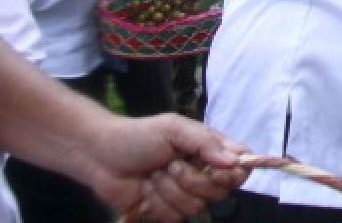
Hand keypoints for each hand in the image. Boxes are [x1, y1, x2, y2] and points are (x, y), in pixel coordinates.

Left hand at [82, 113, 248, 221]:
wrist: (100, 156)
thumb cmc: (138, 136)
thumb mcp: (174, 128)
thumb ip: (206, 142)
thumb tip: (234, 162)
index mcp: (210, 150)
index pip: (241, 167)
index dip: (235, 173)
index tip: (217, 171)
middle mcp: (203, 174)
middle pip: (221, 191)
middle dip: (193, 180)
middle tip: (171, 164)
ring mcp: (185, 195)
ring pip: (196, 207)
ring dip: (169, 191)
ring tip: (153, 175)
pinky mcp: (167, 212)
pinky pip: (175, 218)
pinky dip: (157, 204)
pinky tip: (145, 190)